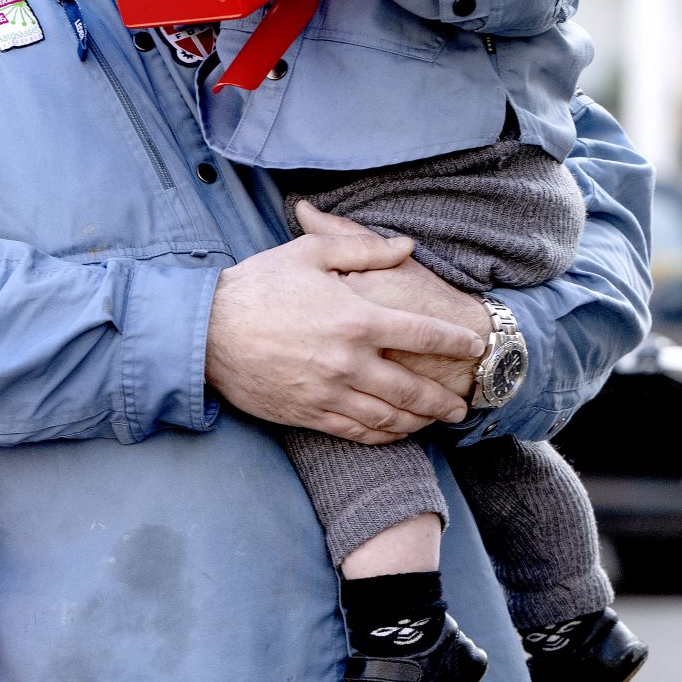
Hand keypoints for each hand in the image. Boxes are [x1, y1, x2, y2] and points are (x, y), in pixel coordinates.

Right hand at [205, 218, 485, 442]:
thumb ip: (363, 248)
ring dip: (419, 421)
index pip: (421, 334)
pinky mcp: (309, 413)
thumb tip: (405, 246)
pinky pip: (356, 432)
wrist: (206, 331)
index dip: (454, 341)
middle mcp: (348, 361)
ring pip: (388, 416)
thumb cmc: (258, 286)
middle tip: (464, 401)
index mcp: (355, 318)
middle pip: (413, 387)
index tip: (475, 345)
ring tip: (437, 421)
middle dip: (444, 397)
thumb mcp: (309, 253)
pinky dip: (383, 436)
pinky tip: (395, 433)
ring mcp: (329, 392)